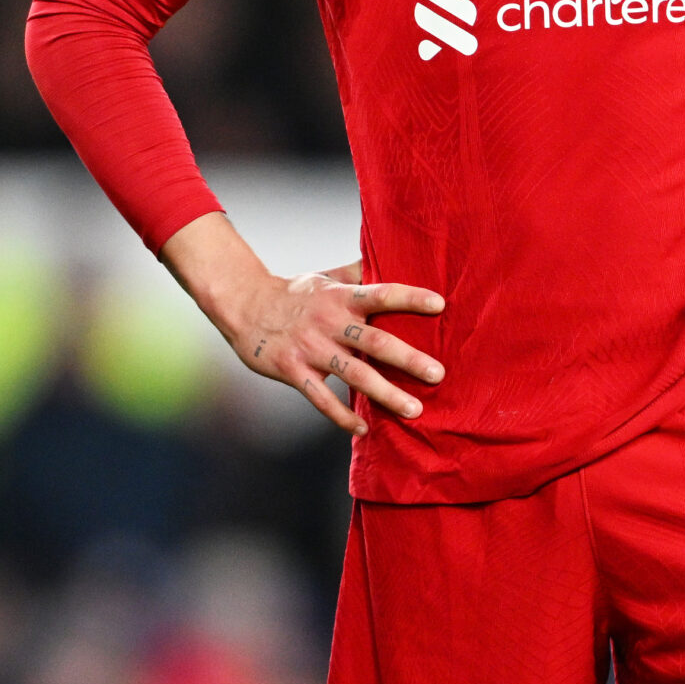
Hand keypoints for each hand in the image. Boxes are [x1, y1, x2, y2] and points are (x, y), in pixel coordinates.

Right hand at [162, 214, 444, 435]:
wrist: (244, 306)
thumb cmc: (292, 293)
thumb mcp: (325, 278)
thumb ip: (358, 273)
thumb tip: (390, 253)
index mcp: (341, 298)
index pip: (381, 294)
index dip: (410, 298)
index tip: (440, 305)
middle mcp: (329, 322)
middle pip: (374, 341)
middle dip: (407, 358)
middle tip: (438, 373)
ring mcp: (311, 348)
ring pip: (354, 374)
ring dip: (385, 393)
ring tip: (415, 410)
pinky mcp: (293, 370)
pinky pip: (321, 397)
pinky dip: (341, 416)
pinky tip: (364, 430)